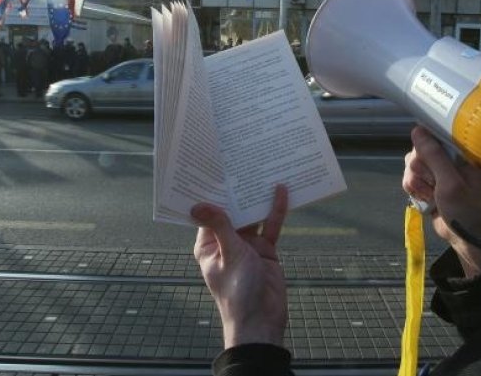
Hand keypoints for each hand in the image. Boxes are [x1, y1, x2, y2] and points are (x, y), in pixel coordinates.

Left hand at [192, 184, 288, 348]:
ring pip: (252, 215)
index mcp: (208, 244)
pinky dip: (276, 210)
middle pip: (232, 210)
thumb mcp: (229, 255)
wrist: (263, 321)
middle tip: (241, 159)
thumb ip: (220, 227)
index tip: (214, 168)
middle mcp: (226, 241)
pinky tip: (282, 191)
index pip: (207, 212)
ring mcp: (247, 245)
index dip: (211, 192)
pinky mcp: (266, 249)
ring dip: (257, 197)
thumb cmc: (238, 292)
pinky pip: (271, 225)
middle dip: (238, 190)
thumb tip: (198, 204)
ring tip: (263, 168)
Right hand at [402, 126, 480, 276]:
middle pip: (419, 149)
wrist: (466, 240)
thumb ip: (434, 156)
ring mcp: (438, 170)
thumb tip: (417, 129)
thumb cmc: (467, 212)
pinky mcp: (429, 182)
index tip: (428, 161)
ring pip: (411, 164)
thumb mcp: (451, 184)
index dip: (427, 145)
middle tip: (435, 185)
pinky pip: (410, 176)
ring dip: (417, 183)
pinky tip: (427, 200)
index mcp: (462, 152)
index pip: (436, 133)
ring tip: (432, 196)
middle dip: (422, 171)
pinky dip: (414, 189)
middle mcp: (450, 157)